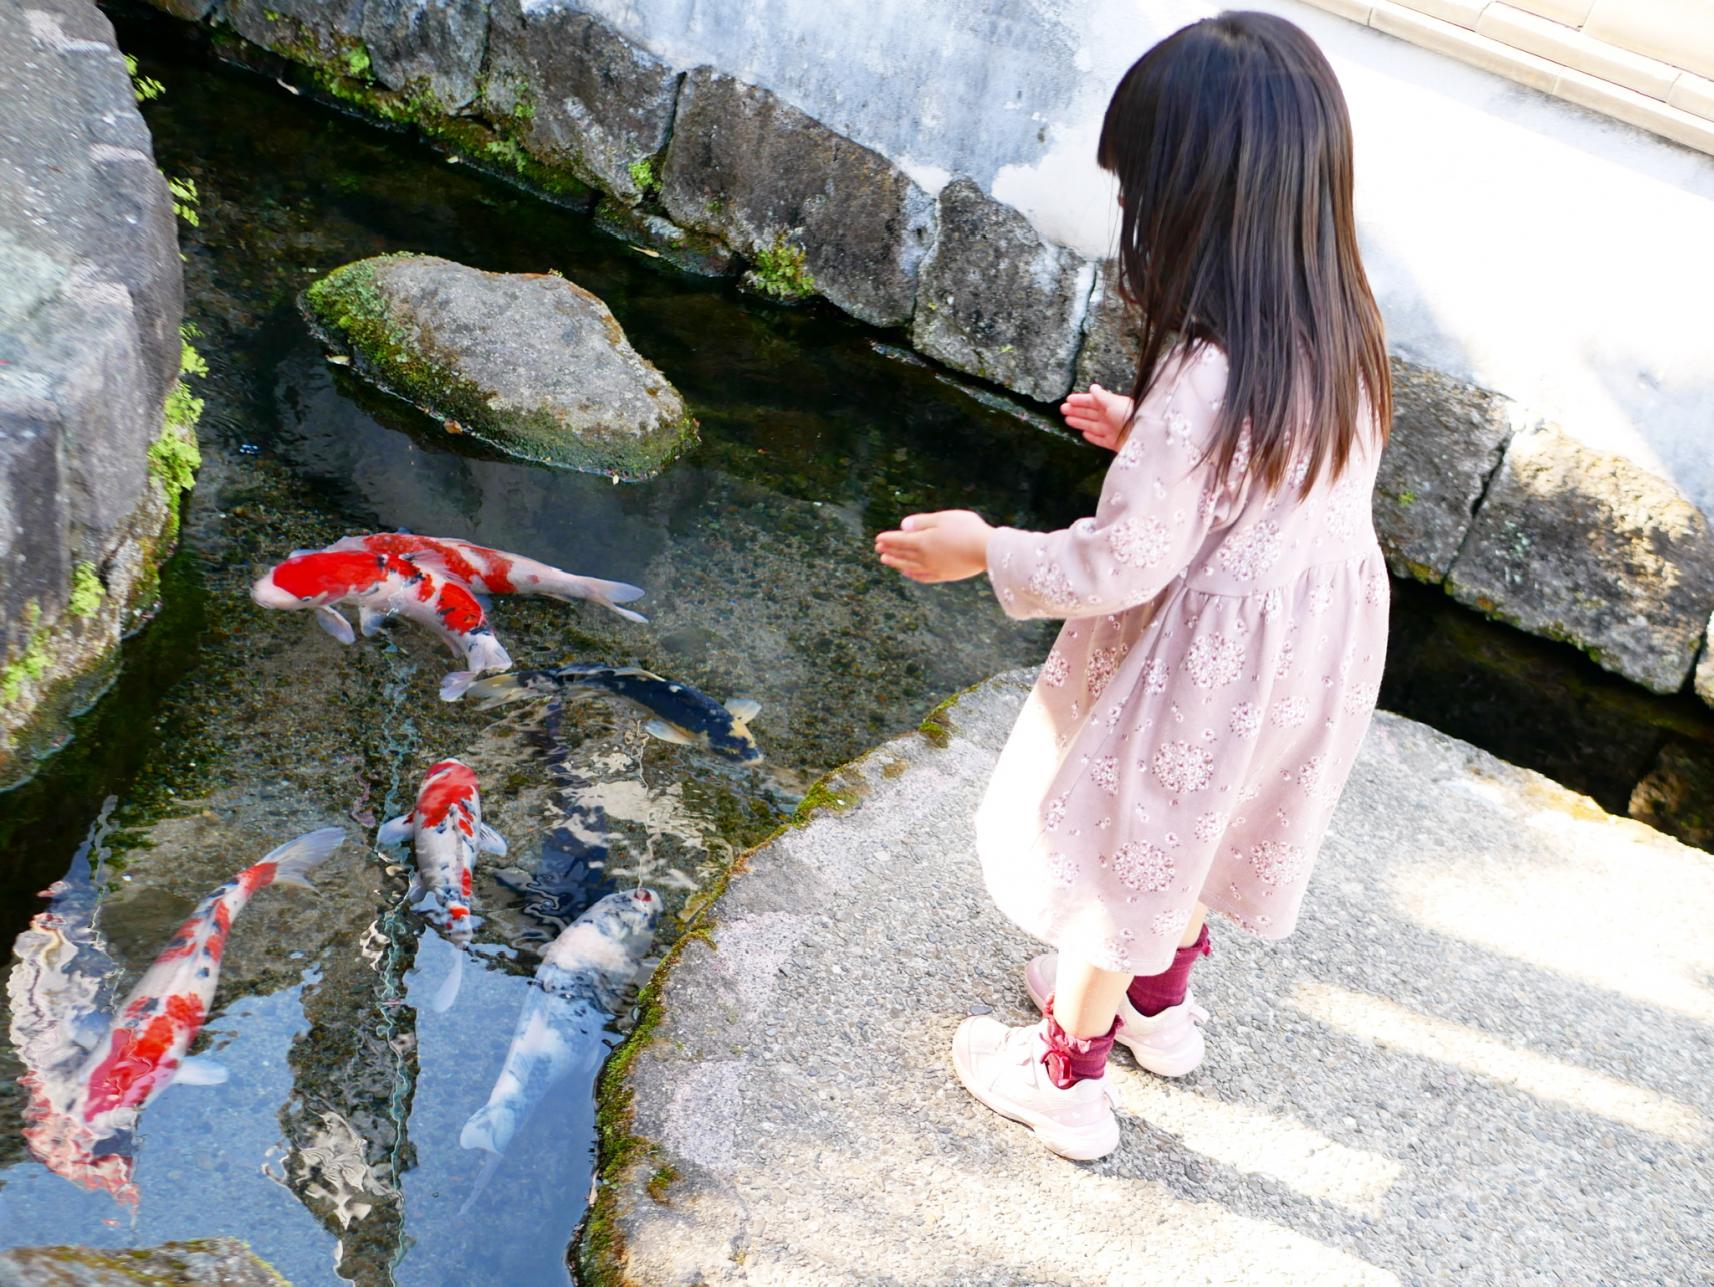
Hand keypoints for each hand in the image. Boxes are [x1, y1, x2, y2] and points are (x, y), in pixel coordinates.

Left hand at [875, 510, 992, 582]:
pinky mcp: (944, 575)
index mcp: (923, 541)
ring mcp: (934, 568)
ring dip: (896, 563)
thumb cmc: (967, 529)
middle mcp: (925, 557)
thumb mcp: (943, 518)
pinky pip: (923, 577)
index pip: (900, 540)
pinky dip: (912, 575)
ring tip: (886, 561)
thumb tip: (902, 526)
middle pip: (903, 554)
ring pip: (909, 566)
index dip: (888, 539)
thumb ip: (921, 522)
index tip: (878, 539)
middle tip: (878, 550)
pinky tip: (908, 574)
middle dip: (889, 551)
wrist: (987, 550)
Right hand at [1060, 383, 1134, 450]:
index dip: (1080, 400)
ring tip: (1067, 420)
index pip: (1092, 401)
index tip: (1068, 399)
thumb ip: (1101, 396)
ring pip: (1091, 425)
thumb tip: (1093, 387)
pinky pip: (1099, 439)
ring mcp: (1111, 430)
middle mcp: (1110, 417)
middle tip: (1063, 409)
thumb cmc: (1129, 415)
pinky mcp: (1112, 443)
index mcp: (1110, 405)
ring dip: (1079, 422)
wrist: (1142, 434)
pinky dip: (1091, 437)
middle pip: (1090, 413)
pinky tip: (1084, 434)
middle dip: (1076, 410)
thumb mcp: (1113, 402)